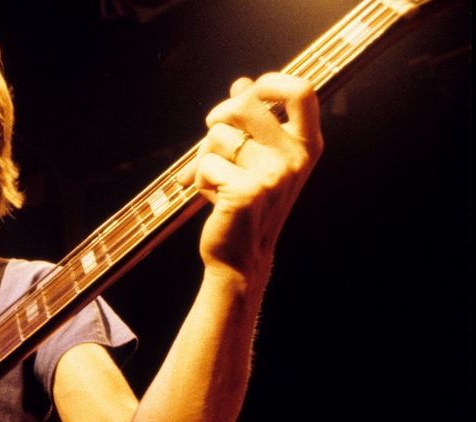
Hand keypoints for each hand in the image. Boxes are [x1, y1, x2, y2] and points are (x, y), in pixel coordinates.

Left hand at [178, 73, 322, 280]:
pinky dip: (198, 181)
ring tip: (219, 181)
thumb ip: (250, 123)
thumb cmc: (243, 203)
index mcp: (305, 145)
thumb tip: (241, 83)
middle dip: (218, 116)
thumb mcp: (255, 159)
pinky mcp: (247, 192)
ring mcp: (274, 175)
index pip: (302, 91)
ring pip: (218, 136)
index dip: (271, 82)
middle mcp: (295, 158)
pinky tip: (214, 200)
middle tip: (213, 134)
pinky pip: (205, 165)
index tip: (248, 91)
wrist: (240, 256)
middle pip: (245, 104)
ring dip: (205, 157)